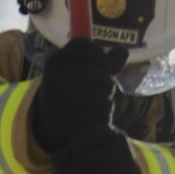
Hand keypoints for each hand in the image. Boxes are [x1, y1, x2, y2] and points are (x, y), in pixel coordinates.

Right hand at [33, 38, 125, 154]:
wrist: (50, 127)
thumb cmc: (71, 95)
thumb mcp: (82, 75)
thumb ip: (102, 63)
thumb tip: (124, 51)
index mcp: (56, 61)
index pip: (86, 46)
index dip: (100, 56)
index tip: (100, 68)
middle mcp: (54, 77)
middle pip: (102, 73)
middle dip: (108, 84)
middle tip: (101, 93)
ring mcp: (58, 100)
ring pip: (104, 95)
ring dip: (107, 102)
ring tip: (97, 107)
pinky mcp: (67, 122)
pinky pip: (100, 115)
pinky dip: (103, 118)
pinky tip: (95, 120)